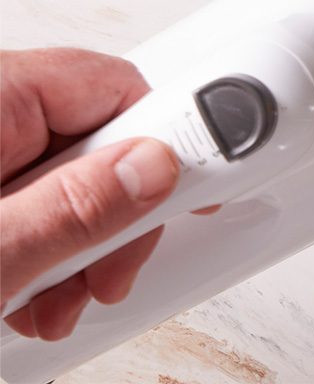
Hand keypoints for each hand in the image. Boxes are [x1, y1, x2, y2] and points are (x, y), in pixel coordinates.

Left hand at [0, 48, 180, 339]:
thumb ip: (71, 209)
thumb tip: (155, 169)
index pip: (118, 87)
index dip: (171, 140)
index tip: (209, 185)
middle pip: (102, 138)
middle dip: (119, 215)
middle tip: (110, 272)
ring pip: (75, 176)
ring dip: (85, 245)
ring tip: (53, 302)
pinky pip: (37, 197)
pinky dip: (48, 248)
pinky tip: (29, 293)